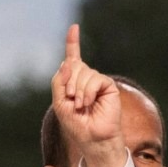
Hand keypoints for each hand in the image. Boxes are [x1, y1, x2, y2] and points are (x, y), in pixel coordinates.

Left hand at [50, 25, 126, 166]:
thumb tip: (68, 62)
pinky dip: (88, 91)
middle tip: (72, 101)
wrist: (92, 139)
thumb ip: (59, 81)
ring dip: (78, 91)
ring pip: (83, 72)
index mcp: (74, 81)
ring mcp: (98, 81)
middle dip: (69, 83)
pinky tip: (89, 103)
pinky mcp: (108, 86)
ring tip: (81, 106)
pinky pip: (95, 79)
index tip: (74, 27)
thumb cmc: (76, 124)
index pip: (73, 58)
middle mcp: (87, 78)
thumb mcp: (59, 102)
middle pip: (73, 65)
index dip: (73, 42)